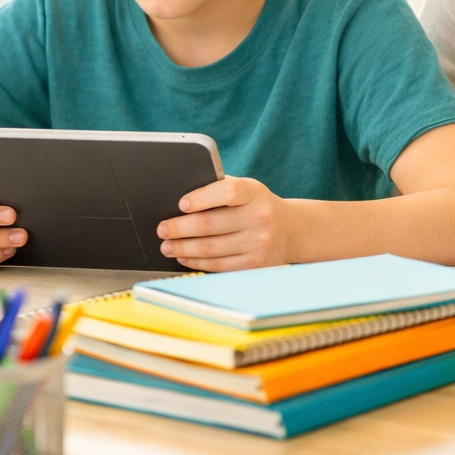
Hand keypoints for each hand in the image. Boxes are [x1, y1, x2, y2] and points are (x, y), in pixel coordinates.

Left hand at [158, 176, 294, 270]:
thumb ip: (220, 190)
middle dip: (179, 228)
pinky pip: (218, 265)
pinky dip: (196, 261)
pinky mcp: (254, 264)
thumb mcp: (248, 190)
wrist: (292, 231)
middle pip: (210, 224)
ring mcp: (259, 243)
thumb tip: (180, 203)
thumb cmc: (257, 207)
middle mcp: (260, 218)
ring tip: (167, 246)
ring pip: (210, 248)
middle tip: (162, 229)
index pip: (227, 192)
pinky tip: (184, 256)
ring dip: (183, 247)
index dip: (201, 198)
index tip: (181, 204)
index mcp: (255, 193)